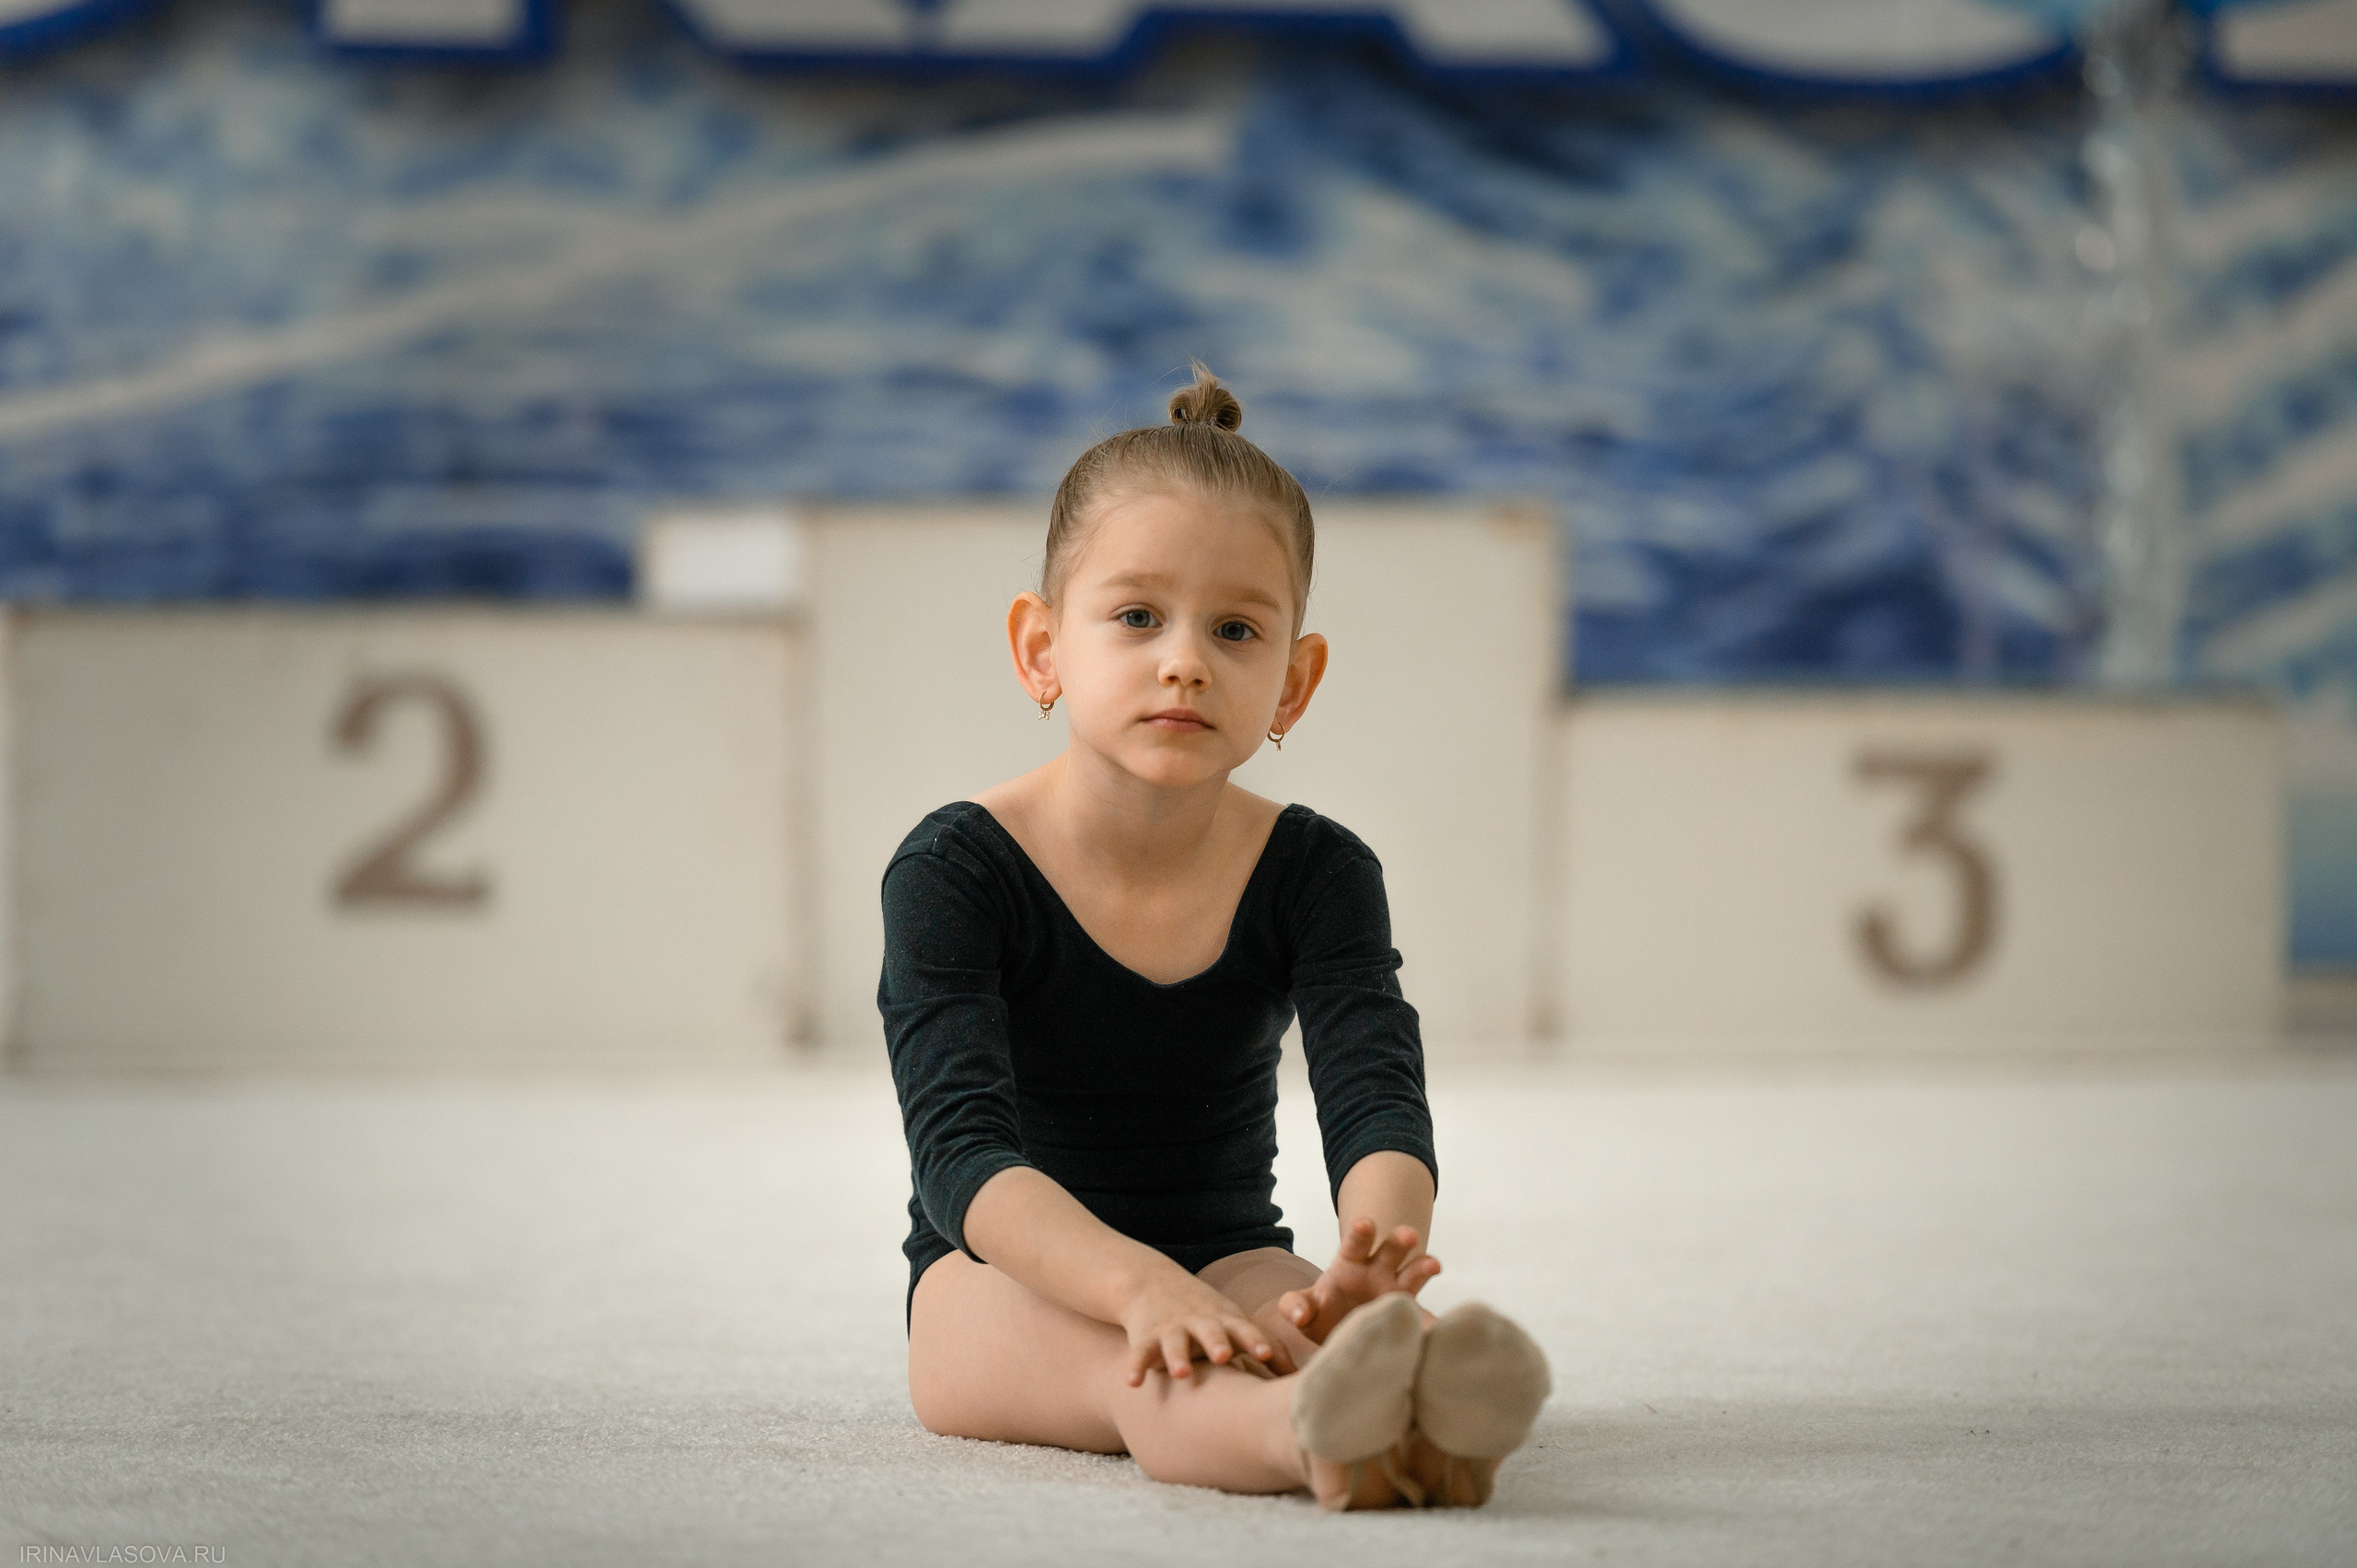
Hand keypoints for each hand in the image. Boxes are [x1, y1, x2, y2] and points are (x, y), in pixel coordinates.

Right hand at [1118, 1267, 1282, 1386]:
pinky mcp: (1146, 1337)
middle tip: (1224, 1355)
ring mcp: (1172, 1328)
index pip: (1245, 1330)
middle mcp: (1201, 1323)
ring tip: (1180, 1373)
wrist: (1153, 1283)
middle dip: (1216, 1343)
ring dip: (1178, 1356)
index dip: (1255, 1340)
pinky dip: (1136, 1366)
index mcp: (1227, 1321)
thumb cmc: (1209, 1314)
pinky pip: (1140, 1353)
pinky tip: (1132, 1382)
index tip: (1266, 1354)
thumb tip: (1302, 1378)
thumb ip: (1269, 1349)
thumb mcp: (1237, 1324)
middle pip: (1211, 1332)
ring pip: (1175, 1342)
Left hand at [1277, 1218, 1440, 1345]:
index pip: (1355, 1242)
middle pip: (1391, 1250)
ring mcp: (1396, 1293)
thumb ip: (1295, 1306)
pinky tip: (1441, 1327)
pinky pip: (1423, 1319)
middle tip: (1408, 1234)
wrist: (1340, 1335)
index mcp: (1351, 1262)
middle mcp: (1379, 1271)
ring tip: (1433, 1265)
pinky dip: (1432, 1323)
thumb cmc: (1322, 1313)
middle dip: (1399, 1241)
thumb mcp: (1303, 1308)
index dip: (1361, 1233)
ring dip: (1423, 1268)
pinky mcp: (1407, 1318)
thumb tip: (1300, 1316)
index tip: (1365, 1223)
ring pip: (1413, 1275)